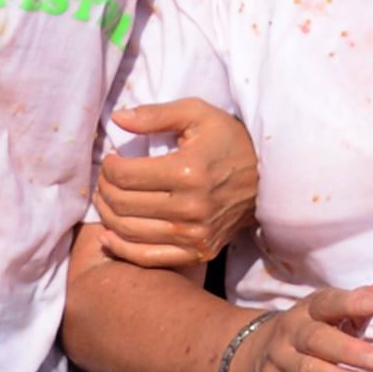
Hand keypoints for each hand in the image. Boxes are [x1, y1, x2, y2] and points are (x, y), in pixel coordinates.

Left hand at [94, 100, 260, 267]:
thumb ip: (157, 115)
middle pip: (122, 204)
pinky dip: (120, 248)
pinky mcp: (198, 251)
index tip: (112, 160)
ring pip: (127, 231)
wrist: (268, 178)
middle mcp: (191, 207)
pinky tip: (109, 235)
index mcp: (189, 171)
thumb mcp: (199, 116)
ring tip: (109, 199)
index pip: (125, 175)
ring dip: (107, 215)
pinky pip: (146, 257)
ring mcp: (195, 234)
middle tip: (107, 179)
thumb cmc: (230, 141)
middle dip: (104, 189)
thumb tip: (117, 118)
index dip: (108, 167)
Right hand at [239, 281, 372, 371]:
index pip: (326, 302)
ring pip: (306, 371)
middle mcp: (290, 335)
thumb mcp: (332, 314)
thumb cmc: (311, 332)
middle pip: (315, 339)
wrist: (254, 357)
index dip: (349, 302)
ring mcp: (279, 364)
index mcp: (308, 311)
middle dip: (348, 350)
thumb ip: (361, 302)